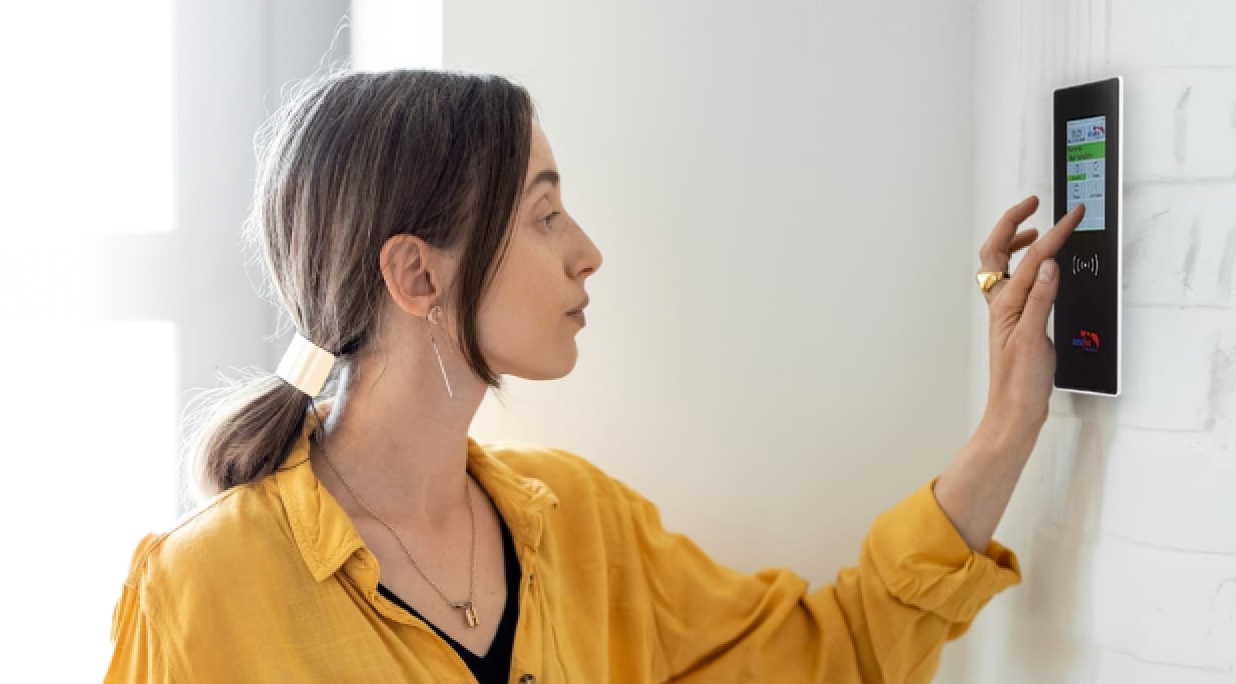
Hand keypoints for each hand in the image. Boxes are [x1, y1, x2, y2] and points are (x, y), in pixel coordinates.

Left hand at [977, 195, 1084, 446]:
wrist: (1015, 411)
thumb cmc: (1020, 382)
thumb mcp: (1033, 338)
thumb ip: (1040, 299)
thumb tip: (1047, 264)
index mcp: (1005, 304)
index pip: (1031, 259)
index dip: (1053, 234)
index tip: (1072, 215)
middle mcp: (1001, 304)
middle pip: (996, 252)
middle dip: (1012, 223)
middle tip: (1033, 204)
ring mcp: (1006, 313)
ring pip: (1001, 267)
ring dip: (1013, 242)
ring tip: (1034, 231)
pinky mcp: (1015, 323)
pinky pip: (1013, 283)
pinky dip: (1023, 266)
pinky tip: (1039, 271)